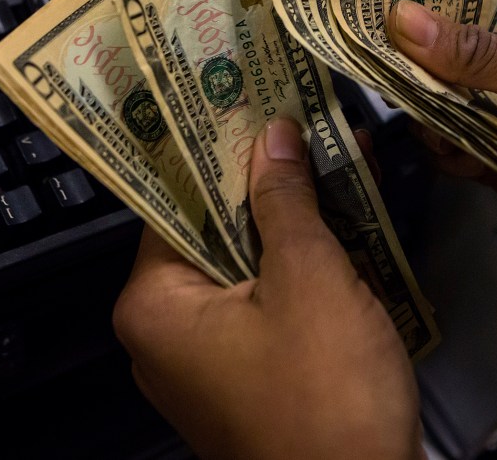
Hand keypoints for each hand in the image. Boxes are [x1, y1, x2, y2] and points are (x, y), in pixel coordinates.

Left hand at [113, 118, 421, 459]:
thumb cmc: (326, 396)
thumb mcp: (310, 279)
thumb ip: (285, 200)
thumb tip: (273, 136)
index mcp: (154, 306)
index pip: (174, 200)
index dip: (216, 147)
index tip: (249, 100)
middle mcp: (166, 334)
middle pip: (212, 230)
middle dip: (266, 181)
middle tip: (301, 121)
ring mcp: (208, 360)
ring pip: (246, 264)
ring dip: (292, 220)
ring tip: (333, 160)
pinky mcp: (249, 375)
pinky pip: (267, 301)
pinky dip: (301, 266)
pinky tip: (342, 225)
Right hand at [387, 0, 496, 347]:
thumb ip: (482, 55)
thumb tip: (402, 18)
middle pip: (439, 53)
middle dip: (409, 61)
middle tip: (357, 59)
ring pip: (437, 104)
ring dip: (424, 112)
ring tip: (414, 114)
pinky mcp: (494, 159)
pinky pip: (450, 148)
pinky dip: (443, 152)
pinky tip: (446, 152)